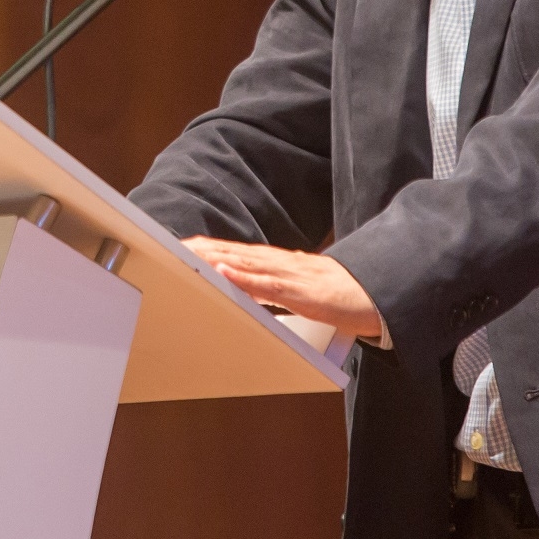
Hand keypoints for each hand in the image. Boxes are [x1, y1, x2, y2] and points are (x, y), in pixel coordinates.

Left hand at [184, 236, 385, 338]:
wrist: (371, 293)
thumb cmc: (331, 292)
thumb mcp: (292, 288)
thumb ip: (266, 286)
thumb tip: (240, 288)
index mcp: (272, 263)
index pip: (230, 251)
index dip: (203, 247)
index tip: (174, 245)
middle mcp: (275, 262)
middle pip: (229, 252)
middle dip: (198, 249)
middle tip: (166, 245)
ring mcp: (286, 274)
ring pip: (242, 262)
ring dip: (213, 258)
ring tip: (185, 253)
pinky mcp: (299, 290)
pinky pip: (266, 283)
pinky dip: (243, 277)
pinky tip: (222, 271)